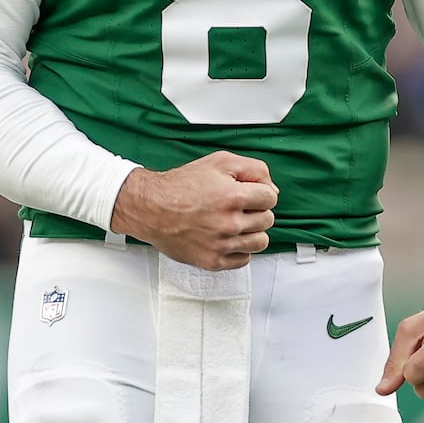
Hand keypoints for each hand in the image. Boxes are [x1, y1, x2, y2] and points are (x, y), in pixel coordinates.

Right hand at [108, 151, 278, 270]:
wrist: (151, 208)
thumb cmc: (181, 185)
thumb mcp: (219, 162)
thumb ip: (254, 170)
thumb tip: (272, 190)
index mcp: (233, 196)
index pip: (271, 198)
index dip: (261, 192)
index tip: (248, 193)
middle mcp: (229, 223)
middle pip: (267, 220)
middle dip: (256, 210)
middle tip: (237, 206)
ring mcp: (222, 245)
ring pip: (260, 242)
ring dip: (251, 231)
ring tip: (233, 221)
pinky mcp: (213, 261)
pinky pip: (244, 259)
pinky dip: (239, 248)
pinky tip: (226, 236)